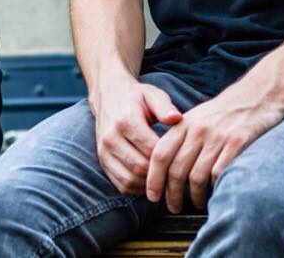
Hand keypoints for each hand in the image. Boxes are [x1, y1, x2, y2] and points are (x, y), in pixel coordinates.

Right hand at [92, 77, 181, 194]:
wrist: (108, 95)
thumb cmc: (135, 97)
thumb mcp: (152, 95)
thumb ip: (164, 107)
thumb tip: (177, 118)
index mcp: (125, 120)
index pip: (150, 149)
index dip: (168, 157)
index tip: (181, 157)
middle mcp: (111, 137)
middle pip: (140, 167)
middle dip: (160, 173)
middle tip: (175, 171)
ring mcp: (104, 151)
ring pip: (130, 180)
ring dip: (149, 184)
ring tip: (163, 176)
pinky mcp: (103, 161)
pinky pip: (121, 184)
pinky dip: (137, 187)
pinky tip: (149, 179)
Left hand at [145, 77, 283, 212]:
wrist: (256, 94)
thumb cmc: (224, 111)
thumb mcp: (197, 118)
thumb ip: (180, 137)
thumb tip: (164, 166)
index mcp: (183, 123)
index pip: (161, 154)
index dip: (153, 178)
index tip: (152, 195)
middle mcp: (197, 130)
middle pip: (176, 169)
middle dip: (172, 194)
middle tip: (173, 207)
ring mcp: (217, 136)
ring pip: (197, 176)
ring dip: (194, 197)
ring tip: (195, 204)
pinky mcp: (237, 143)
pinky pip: (219, 174)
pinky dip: (214, 189)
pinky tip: (214, 194)